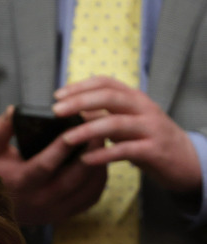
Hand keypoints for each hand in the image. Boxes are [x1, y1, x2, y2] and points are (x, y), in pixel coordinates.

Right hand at [0, 105, 106, 224]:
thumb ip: (0, 129)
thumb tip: (14, 110)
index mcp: (21, 183)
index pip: (46, 164)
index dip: (62, 146)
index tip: (77, 125)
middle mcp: (40, 200)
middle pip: (74, 177)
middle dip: (91, 152)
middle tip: (102, 128)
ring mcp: (55, 210)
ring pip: (88, 188)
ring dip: (99, 164)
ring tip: (104, 142)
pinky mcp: (65, 214)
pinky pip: (91, 197)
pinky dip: (99, 179)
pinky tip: (100, 162)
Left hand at [53, 75, 200, 194]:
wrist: (186, 161)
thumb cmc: (147, 139)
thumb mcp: (124, 123)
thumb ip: (101, 115)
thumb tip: (70, 109)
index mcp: (134, 98)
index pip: (106, 82)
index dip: (80, 86)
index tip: (57, 95)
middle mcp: (143, 108)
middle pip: (110, 97)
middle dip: (80, 102)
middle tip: (56, 111)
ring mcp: (151, 128)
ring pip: (117, 123)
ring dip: (88, 130)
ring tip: (66, 138)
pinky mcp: (155, 151)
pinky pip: (126, 150)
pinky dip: (104, 154)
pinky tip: (86, 160)